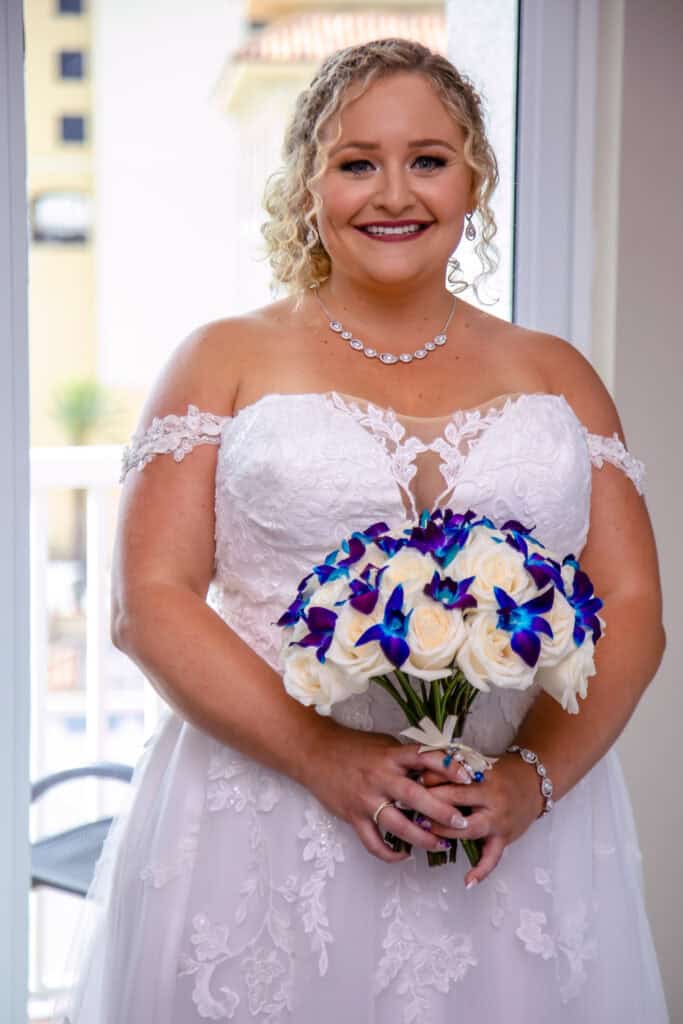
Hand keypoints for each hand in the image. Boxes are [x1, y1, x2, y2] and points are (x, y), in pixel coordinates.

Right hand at [300, 719, 481, 863]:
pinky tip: (403, 854)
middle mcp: (381, 778)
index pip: (424, 759)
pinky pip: (373, 842)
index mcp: (391, 756)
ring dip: (422, 838)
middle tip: (463, 822)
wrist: (315, 752)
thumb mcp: (383, 743)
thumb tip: (436, 765)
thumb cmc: (352, 746)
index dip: (448, 767)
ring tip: (440, 845)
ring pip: (398, 826)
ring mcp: (366, 799)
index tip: (468, 777)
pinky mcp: (353, 816)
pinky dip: (390, 852)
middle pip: (416, 798)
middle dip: (442, 812)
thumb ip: (406, 757)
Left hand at [415, 751, 544, 885]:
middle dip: (432, 804)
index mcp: (484, 776)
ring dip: (445, 832)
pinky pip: (493, 858)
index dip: (430, 780)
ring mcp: (499, 820)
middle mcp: (492, 798)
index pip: (452, 777)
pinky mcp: (505, 838)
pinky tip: (467, 882)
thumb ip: (455, 772)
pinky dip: (481, 871)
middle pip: (457, 799)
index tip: (412, 783)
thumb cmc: (500, 774)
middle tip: (410, 807)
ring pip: (470, 828)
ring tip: (425, 833)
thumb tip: (421, 777)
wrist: (533, 784)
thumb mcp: (479, 766)